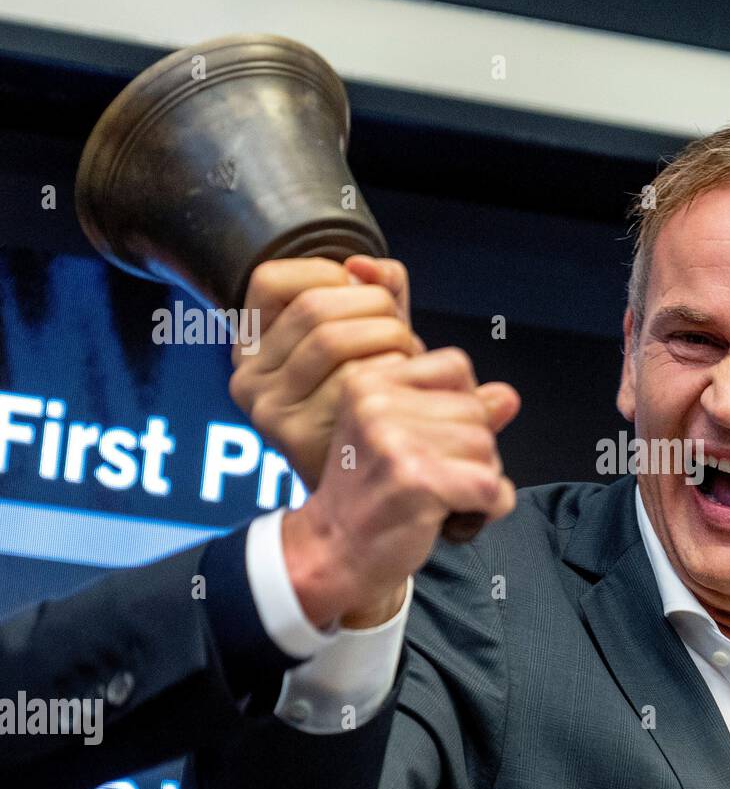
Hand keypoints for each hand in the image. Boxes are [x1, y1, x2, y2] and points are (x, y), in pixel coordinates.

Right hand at [231, 255, 513, 488]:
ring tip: (413, 373)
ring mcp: (272, 413)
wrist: (359, 522)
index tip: (369, 298)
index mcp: (250, 352)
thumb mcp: (371, 354)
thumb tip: (375, 265)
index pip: (272, 281)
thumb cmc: (369, 428)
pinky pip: (365, 382)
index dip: (327, 276)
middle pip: (317, 307)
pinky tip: (421, 400)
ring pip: (341, 338)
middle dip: (378, 313)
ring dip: (396, 345)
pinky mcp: (303, 440)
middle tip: (405, 342)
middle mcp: (249, 381)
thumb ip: (380, 303)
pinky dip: (405, 380)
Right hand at [281, 346, 519, 627]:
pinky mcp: (418, 480)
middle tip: (436, 480)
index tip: (436, 440)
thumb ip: (458, 412)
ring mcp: (396, 442)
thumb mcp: (404, 439)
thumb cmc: (372, 496)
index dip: (464, 406)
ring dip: (481, 481)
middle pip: (477, 412)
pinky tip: (457, 516)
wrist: (334, 552)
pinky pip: (492, 486)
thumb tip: (508, 397)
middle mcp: (377, 405)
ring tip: (441, 498)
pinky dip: (489, 507)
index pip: (456, 367)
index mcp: (369, 383)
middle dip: (474, 452)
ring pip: (487, 449)